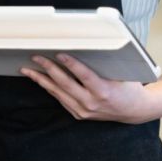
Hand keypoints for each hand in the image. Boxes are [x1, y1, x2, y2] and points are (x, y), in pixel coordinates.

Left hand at [22, 54, 156, 123]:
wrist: (133, 111)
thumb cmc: (129, 87)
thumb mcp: (122, 73)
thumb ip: (104, 64)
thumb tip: (84, 46)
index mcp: (104, 91)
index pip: (84, 75)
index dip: (71, 64)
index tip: (58, 53)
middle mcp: (91, 103)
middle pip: (65, 84)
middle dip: (48, 68)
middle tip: (35, 57)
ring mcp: (83, 111)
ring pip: (58, 93)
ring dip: (41, 80)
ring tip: (28, 69)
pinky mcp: (79, 114)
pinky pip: (60, 99)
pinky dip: (50, 88)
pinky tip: (40, 79)